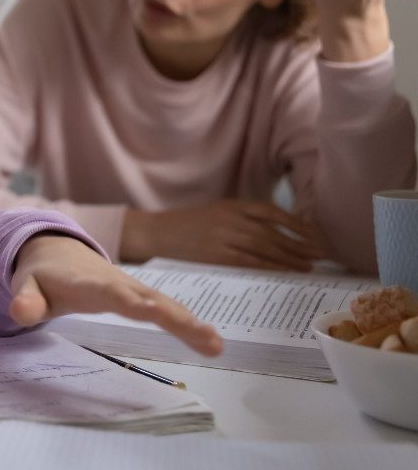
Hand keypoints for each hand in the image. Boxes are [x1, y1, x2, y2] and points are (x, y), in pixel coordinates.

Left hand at [10, 235, 221, 355]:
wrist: (55, 248)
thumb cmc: (42, 274)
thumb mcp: (26, 286)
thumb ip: (25, 299)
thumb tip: (19, 313)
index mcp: (87, 283)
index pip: (110, 293)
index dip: (128, 301)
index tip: (150, 312)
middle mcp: (116, 282)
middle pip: (148, 298)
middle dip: (174, 315)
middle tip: (202, 335)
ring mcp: (131, 287)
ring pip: (164, 302)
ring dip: (189, 322)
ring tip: (215, 344)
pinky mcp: (140, 294)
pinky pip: (167, 307)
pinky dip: (188, 322)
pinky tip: (211, 341)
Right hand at [119, 200, 325, 271]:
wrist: (156, 233)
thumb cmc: (187, 225)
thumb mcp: (216, 213)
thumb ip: (242, 219)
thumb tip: (278, 234)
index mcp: (231, 205)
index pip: (272, 212)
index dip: (297, 223)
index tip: (315, 234)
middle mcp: (230, 218)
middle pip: (273, 232)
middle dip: (300, 244)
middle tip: (321, 255)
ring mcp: (223, 237)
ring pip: (265, 248)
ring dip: (290, 258)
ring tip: (308, 266)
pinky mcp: (216, 255)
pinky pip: (250, 262)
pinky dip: (270, 267)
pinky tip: (284, 272)